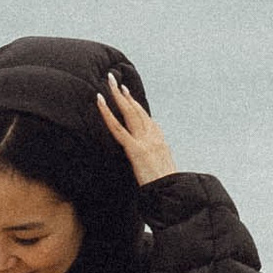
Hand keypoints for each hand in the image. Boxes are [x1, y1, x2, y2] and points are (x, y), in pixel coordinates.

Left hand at [96, 71, 175, 187]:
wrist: (172, 192)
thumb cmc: (166, 185)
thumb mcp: (163, 167)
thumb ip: (155, 157)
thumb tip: (148, 156)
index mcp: (160, 140)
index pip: (146, 118)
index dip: (136, 105)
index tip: (128, 95)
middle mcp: (154, 136)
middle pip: (138, 110)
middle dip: (125, 94)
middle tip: (115, 81)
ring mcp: (145, 141)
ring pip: (129, 113)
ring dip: (118, 96)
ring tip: (109, 83)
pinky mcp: (135, 149)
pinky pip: (117, 128)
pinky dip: (107, 113)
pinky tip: (100, 102)